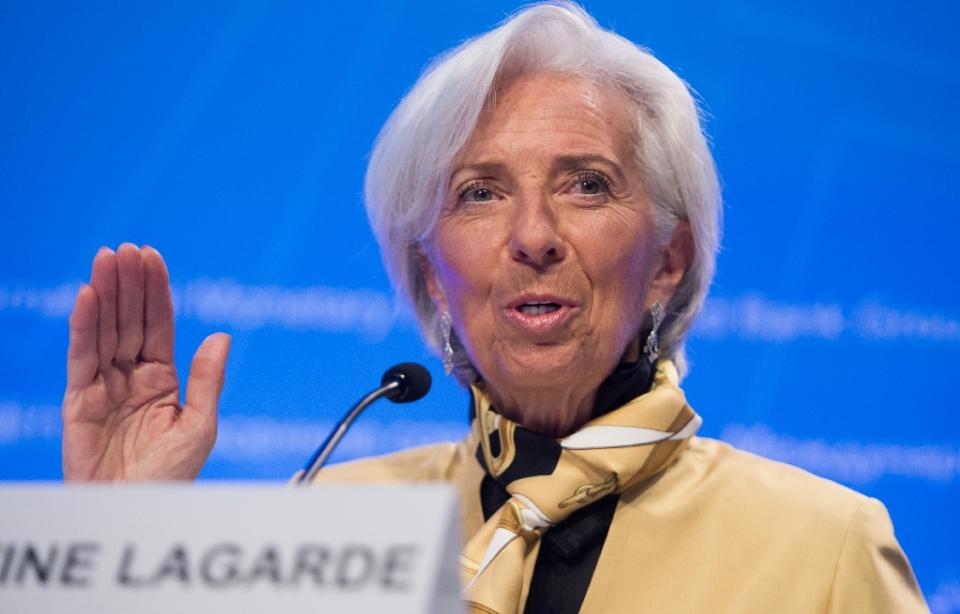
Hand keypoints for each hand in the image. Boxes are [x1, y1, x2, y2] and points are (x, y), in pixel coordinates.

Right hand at [62, 244, 230, 480]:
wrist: (135, 512)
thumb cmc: (171, 478)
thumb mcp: (199, 426)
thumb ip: (206, 380)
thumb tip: (221, 335)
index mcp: (163, 380)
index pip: (158, 326)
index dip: (155, 292)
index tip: (152, 257)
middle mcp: (131, 378)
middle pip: (129, 321)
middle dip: (129, 285)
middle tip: (127, 249)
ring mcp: (104, 388)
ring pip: (105, 332)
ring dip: (106, 294)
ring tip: (107, 259)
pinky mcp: (78, 402)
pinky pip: (81, 359)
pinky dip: (83, 327)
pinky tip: (88, 296)